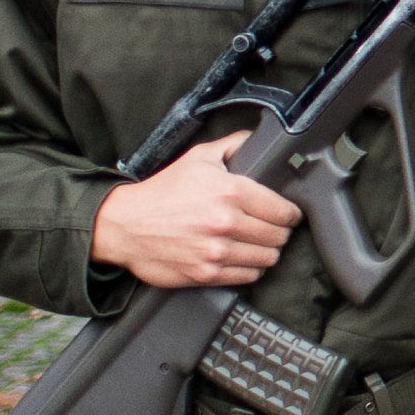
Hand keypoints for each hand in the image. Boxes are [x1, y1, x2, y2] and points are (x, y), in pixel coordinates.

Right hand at [92, 133, 298, 287]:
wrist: (124, 224)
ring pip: (268, 258)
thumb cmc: (163, 191)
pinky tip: (242, 257)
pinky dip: (250, 268)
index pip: (284, 211)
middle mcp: (226, 223)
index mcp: (231, 192)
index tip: (287, 214)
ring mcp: (216, 251)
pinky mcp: (206, 274)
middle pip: (279, 236)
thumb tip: (261, 138)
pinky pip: (248, 276)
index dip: (290, 213)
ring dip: (266, 251)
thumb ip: (234, 145)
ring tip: (257, 243)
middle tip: (270, 228)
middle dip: (279, 232)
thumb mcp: (199, 158)